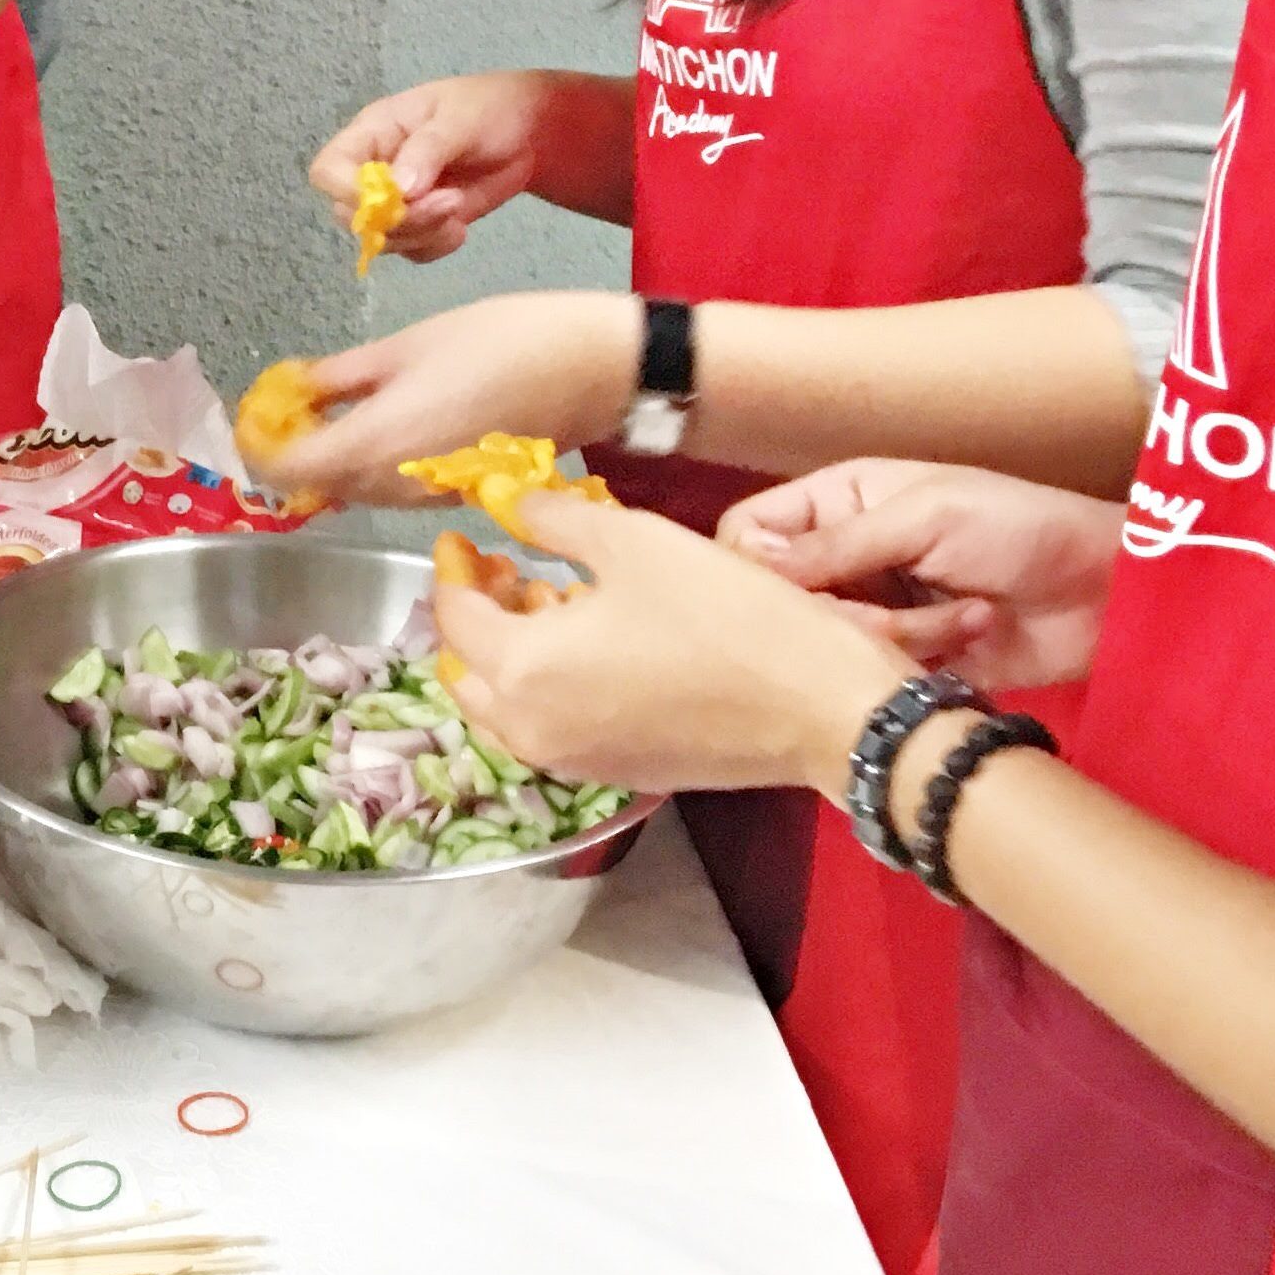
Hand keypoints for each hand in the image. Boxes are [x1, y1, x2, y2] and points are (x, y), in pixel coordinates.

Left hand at [264, 292, 639, 506]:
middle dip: (296, 449)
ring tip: (332, 407)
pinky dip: (376, 462)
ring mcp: (431, 498)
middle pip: (320, 486)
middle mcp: (398, 485)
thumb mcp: (408, 344)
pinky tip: (386, 420)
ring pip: (358, 489)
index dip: (260, 447)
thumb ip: (342, 376)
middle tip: (289, 403)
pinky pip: (397, 488)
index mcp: (378, 442)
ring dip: (336, 457)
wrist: (596, 371)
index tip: (256, 416)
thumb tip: (293, 390)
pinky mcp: (459, 496)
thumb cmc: (503, 342)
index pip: (288, 470)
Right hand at [311, 73, 557, 261]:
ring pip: (382, 239)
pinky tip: (461, 228)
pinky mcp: (422, 223)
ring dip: (421, 233)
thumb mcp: (460, 119)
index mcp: (373, 134)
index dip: (344, 191)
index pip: (328, 169)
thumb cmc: (488, 108)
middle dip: (398, 220)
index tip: (387, 202)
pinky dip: (435, 246)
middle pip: (351, 214)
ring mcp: (398, 201)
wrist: (527, 130)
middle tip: (448, 204)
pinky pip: (412, 250)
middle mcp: (376, 170)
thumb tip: (399, 190)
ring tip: (460, 206)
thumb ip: (427, 151)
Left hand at [426, 491, 908, 799]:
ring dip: (510, 653)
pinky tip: (589, 644)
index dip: (454, 568)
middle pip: (466, 670)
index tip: (465, 535)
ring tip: (548, 598)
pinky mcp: (616, 775)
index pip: (454, 615)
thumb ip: (553, 520)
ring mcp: (574, 762)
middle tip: (502, 566)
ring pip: (505, 707)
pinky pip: (551, 729)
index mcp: (521, 670)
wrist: (820, 708)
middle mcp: (531, 731)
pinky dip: (547, 687)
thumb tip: (504, 499)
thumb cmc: (724, 615)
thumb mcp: (633, 542)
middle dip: (475, 615)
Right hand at [719, 461, 1120, 688]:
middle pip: (784, 600)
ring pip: (827, 642)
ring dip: (898, 633)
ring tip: (963, 615)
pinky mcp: (904, 660)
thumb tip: (749, 570)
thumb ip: (836, 545)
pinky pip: (869, 673)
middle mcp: (846, 556)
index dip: (756, 563)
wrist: (1104, 591)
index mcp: (839, 502)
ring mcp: (874, 611)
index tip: (796, 584)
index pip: (751, 532)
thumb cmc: (1018, 528)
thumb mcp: (925, 516)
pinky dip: (918, 659)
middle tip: (896, 603)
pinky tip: (970, 636)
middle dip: (843, 608)